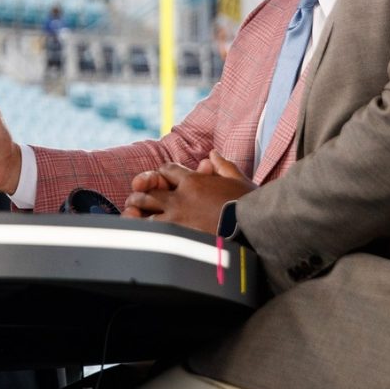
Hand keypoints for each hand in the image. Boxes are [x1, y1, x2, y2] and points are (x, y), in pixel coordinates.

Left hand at [122, 153, 253, 232]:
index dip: (162, 175)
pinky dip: (144, 229)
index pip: (167, 170)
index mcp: (194, 180)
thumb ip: (222, 165)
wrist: (254, 228)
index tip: (161, 181)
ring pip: (145, 209)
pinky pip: (151, 230)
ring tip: (135, 215)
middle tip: (136, 200)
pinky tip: (141, 232)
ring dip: (139, 211)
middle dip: (141, 193)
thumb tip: (212, 154)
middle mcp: (181, 196)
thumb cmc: (249, 205)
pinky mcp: (177, 235)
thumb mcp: (238, 179)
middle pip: (149, 190)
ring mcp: (176, 216)